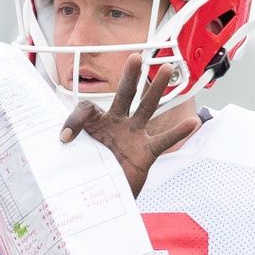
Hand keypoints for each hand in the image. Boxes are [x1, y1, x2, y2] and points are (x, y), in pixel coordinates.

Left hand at [58, 55, 199, 194]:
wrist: (104, 197)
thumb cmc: (91, 174)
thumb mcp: (74, 159)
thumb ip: (69, 146)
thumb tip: (62, 140)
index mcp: (96, 124)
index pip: (87, 108)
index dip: (74, 121)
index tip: (65, 139)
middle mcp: (117, 125)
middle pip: (124, 95)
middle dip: (130, 76)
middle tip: (135, 57)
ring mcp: (133, 136)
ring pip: (146, 108)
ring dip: (156, 90)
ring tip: (167, 68)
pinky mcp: (145, 153)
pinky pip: (163, 140)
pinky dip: (177, 132)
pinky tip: (192, 122)